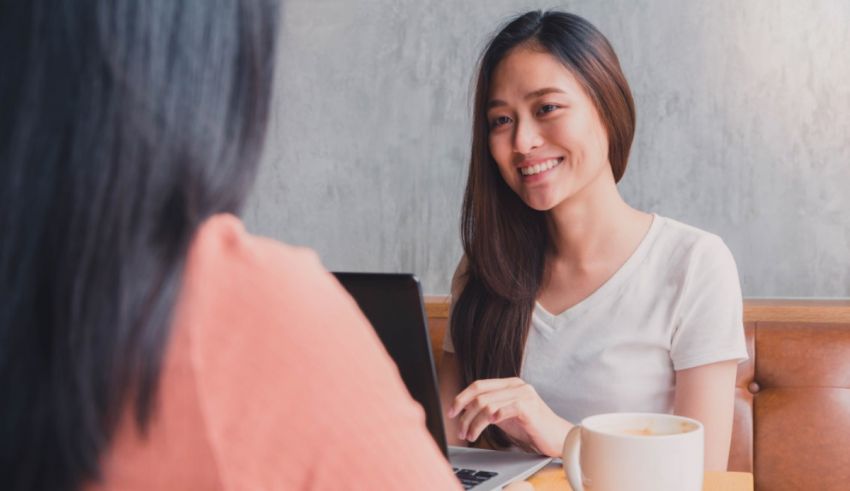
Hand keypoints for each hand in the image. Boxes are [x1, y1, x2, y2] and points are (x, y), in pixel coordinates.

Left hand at [447, 377, 571, 456]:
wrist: (557, 437)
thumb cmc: (531, 427)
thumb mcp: (505, 415)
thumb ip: (489, 409)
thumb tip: (464, 412)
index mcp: (509, 384)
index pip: (478, 385)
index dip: (461, 398)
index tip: (451, 411)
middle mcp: (516, 385)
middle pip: (480, 395)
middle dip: (465, 415)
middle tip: (461, 431)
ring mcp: (523, 394)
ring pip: (487, 405)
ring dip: (474, 423)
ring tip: (472, 436)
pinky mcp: (529, 407)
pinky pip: (502, 410)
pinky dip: (491, 419)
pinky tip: (489, 426)